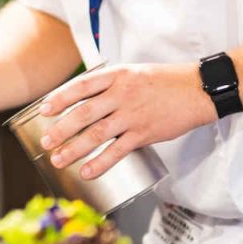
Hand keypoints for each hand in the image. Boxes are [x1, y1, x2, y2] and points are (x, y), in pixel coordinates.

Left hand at [38, 63, 214, 177]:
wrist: (198, 90)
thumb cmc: (164, 81)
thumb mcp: (133, 72)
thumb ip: (109, 85)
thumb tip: (82, 100)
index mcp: (117, 76)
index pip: (81, 86)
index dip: (60, 99)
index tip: (44, 110)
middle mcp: (122, 94)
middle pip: (84, 113)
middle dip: (61, 130)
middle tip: (46, 142)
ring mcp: (133, 115)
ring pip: (96, 134)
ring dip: (74, 149)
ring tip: (59, 159)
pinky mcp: (144, 134)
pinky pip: (118, 151)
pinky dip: (100, 163)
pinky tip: (87, 171)